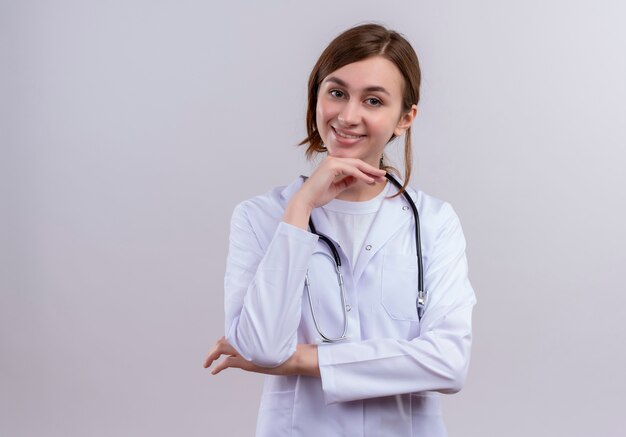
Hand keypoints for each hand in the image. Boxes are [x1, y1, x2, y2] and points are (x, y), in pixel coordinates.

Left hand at [203, 337, 319, 376]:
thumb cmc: (287, 349)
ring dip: (212, 355)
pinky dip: (217, 366)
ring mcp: (245, 350)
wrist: (294, 356)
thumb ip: (261, 340)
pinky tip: (213, 371)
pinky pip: (226, 363)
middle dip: (214, 348)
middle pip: (223, 340)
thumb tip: (257, 343)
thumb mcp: (272, 341)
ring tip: (207, 361)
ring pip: (221, 348)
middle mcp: (246, 339)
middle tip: (210, 355)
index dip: (224, 339)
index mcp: (252, 333)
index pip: (232, 333)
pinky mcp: (246, 362)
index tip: (220, 343)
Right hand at [298, 156, 386, 208]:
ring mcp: (332, 161)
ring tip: (380, 178)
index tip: (377, 177)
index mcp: (332, 163)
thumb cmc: (317, 195)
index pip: (354, 165)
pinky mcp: (332, 166)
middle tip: (383, 176)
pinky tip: (370, 181)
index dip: (367, 171)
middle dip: (371, 170)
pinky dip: (362, 175)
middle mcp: (332, 159)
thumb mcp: (336, 188)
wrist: (306, 200)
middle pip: (357, 163)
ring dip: (370, 172)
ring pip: (356, 165)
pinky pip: (352, 170)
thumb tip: (357, 178)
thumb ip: (346, 181)